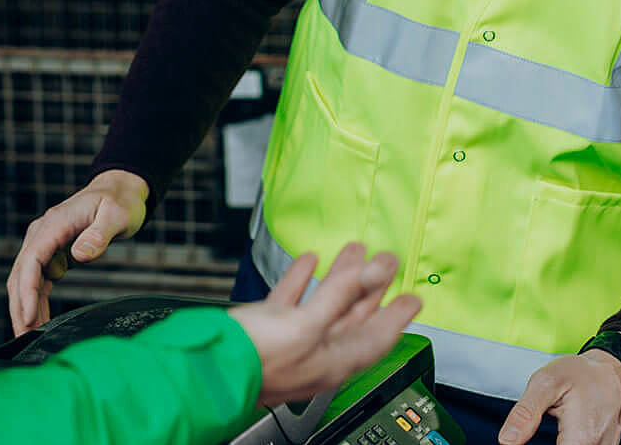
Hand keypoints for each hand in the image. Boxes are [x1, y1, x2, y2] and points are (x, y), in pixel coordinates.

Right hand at [5, 169, 148, 333]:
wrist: (120, 191)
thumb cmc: (120, 201)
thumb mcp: (117, 215)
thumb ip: (99, 234)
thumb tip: (79, 255)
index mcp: (54, 223)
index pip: (32, 260)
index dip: (27, 290)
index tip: (30, 317)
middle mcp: (42, 233)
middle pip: (21, 274)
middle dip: (20, 307)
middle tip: (24, 339)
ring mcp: (44, 243)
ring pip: (24, 280)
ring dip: (25, 308)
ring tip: (29, 338)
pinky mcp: (51, 253)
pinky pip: (38, 281)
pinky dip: (36, 302)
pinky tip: (40, 322)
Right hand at [229, 242, 422, 406]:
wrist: (205, 369)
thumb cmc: (256, 361)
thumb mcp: (308, 325)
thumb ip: (341, 295)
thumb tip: (374, 271)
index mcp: (333, 361)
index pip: (378, 337)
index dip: (398, 316)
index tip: (415, 298)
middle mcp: (316, 352)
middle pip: (354, 317)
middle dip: (371, 287)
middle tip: (388, 263)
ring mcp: (292, 340)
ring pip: (325, 304)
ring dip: (341, 277)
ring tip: (354, 250)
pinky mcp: (267, 327)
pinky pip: (294, 299)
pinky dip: (304, 278)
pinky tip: (308, 261)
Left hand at [498, 350, 620, 444]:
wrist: (613, 369)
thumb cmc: (582, 373)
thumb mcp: (546, 382)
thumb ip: (525, 414)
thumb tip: (507, 441)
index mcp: (580, 439)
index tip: (519, 441)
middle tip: (529, 432)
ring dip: (557, 444)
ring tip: (557, 429)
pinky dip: (569, 444)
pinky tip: (564, 435)